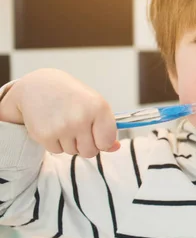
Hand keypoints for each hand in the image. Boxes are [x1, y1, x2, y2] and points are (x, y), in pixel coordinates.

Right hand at [0, 68, 119, 156]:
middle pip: (90, 152)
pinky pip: (57, 151)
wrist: (38, 85)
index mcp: (99, 108)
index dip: (103, 142)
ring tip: (64, 123)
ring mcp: (62, 128)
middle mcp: (81, 119)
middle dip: (86, 145)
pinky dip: (56, 143)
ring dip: (70, 143)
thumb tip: (115, 147)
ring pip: (73, 152)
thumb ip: (106, 127)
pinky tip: (54, 125)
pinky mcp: (45, 135)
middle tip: (79, 128)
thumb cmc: (71, 94)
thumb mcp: (94, 104)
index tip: (98, 136)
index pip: (107, 142)